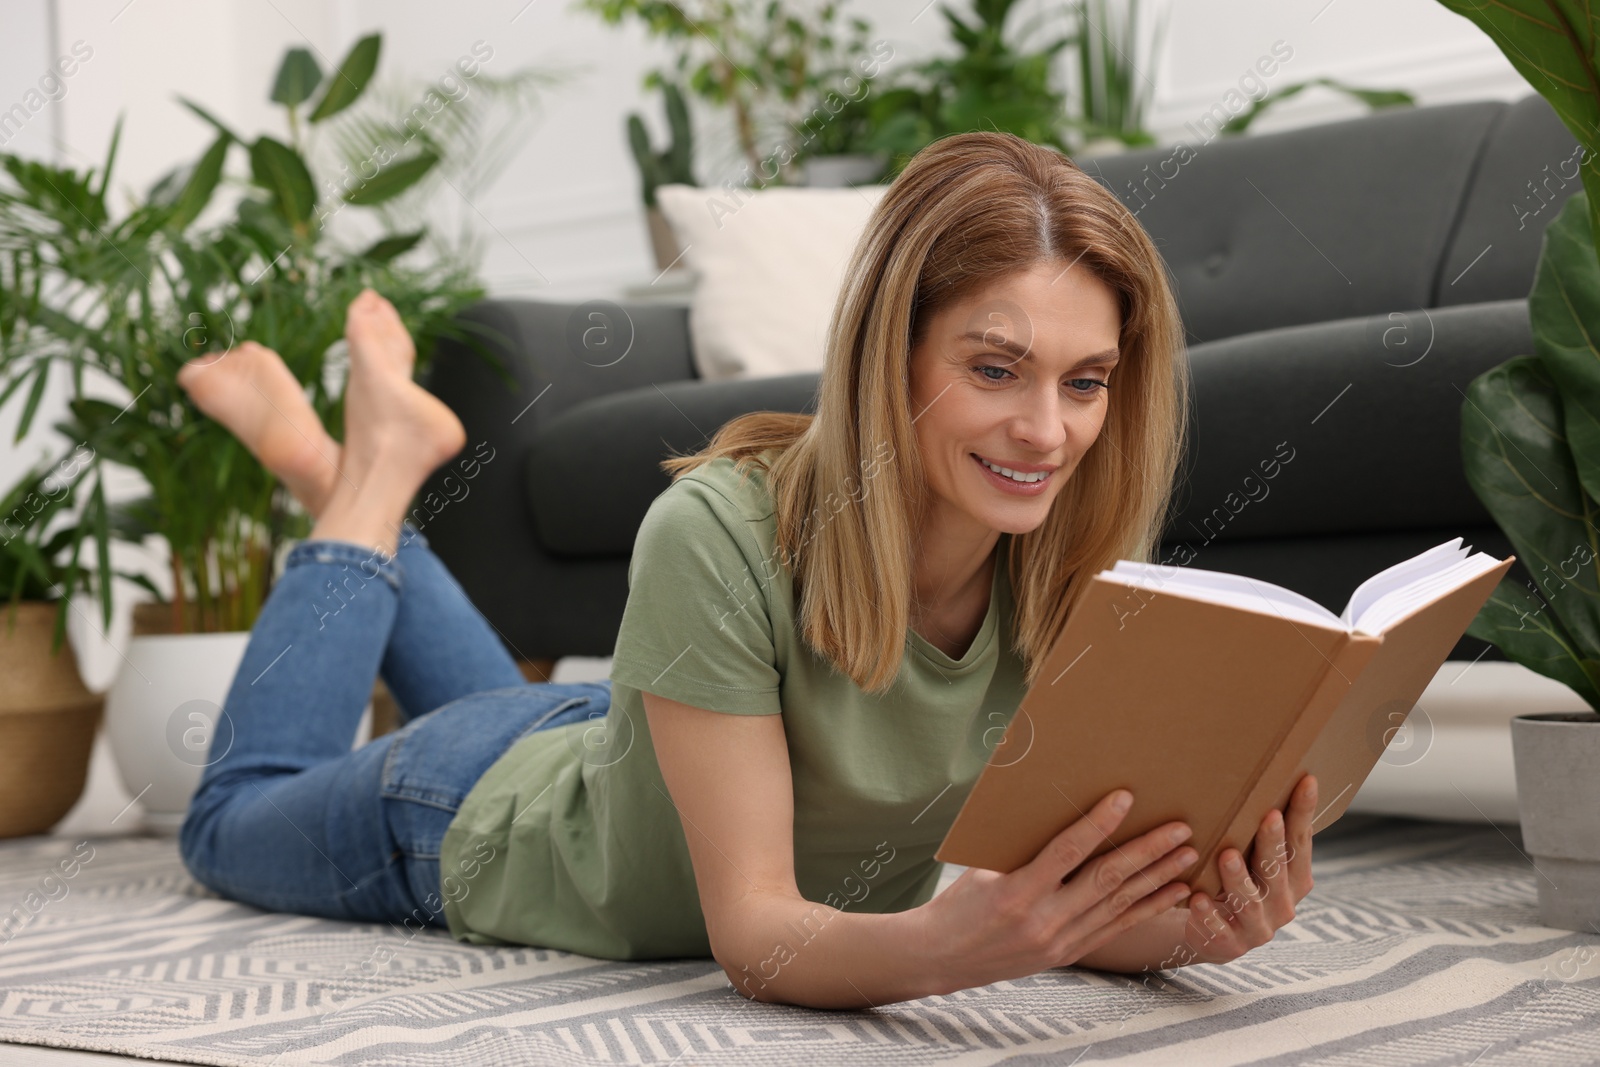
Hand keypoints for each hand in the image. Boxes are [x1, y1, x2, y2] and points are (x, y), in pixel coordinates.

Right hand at [916, 789, 1195, 994]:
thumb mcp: (983, 869)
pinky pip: (1116, 928)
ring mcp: (1060, 942)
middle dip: (1147, 851)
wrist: (942, 957)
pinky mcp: (1068, 954)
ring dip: (1157, 878)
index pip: (1067, 852)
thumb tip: (1059, 809)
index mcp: (1017, 892)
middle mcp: (1044, 921)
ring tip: (1187, 855)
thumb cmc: (959, 903)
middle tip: (1180, 828)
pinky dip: (1147, 908)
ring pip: (1119, 905)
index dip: (1098, 823)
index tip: (1124, 798)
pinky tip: (1171, 892)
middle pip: (1106, 880)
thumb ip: (1023, 849)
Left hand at [1182, 773, 1316, 964]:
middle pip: (1278, 869)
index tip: (1306, 781)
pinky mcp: (1231, 944)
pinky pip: (1219, 930)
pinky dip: (1208, 915)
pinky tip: (1197, 898)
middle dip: (1273, 843)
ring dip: (1238, 878)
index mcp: (1295, 879)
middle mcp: (1283, 904)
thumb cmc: (1236, 883)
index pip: (1302, 841)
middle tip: (1268, 816)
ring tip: (1226, 855)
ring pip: (1249, 901)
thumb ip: (1261, 834)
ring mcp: (1260, 927)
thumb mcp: (1255, 862)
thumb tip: (1262, 775)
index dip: (1303, 812)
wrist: (1216, 935)